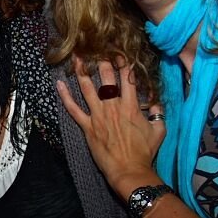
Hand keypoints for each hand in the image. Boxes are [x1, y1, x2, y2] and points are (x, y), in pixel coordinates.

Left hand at [57, 58, 164, 197]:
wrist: (128, 170)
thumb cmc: (144, 152)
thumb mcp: (159, 130)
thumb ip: (157, 113)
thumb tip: (155, 102)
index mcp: (130, 105)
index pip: (127, 78)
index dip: (123, 62)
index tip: (119, 51)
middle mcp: (113, 106)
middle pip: (106, 78)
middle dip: (101, 61)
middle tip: (96, 48)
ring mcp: (98, 116)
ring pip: (87, 89)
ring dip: (81, 72)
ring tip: (76, 57)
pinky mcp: (87, 127)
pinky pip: (73, 109)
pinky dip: (65, 96)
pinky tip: (58, 84)